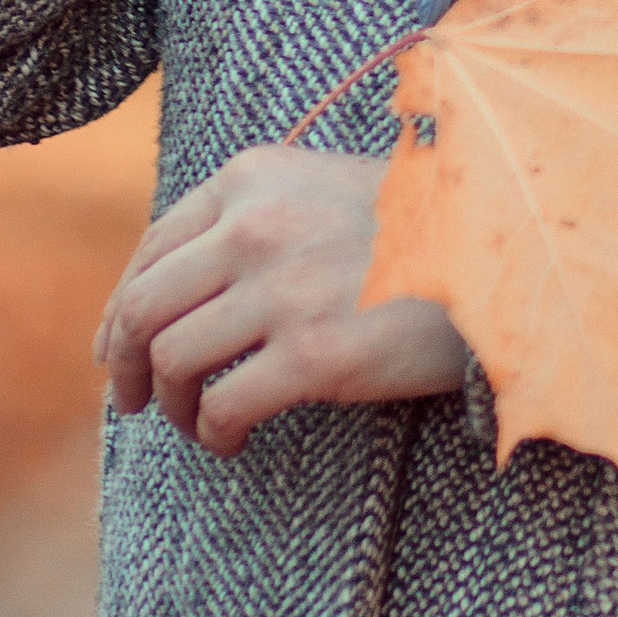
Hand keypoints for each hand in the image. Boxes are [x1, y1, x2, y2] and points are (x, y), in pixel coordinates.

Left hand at [93, 145, 470, 454]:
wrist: (502, 255)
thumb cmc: (416, 231)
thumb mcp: (323, 191)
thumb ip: (252, 220)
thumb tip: (171, 290)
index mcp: (252, 176)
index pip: (152, 246)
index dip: (120, 308)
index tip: (115, 349)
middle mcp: (255, 226)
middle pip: (142, 306)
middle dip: (123, 364)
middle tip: (131, 400)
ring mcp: (282, 290)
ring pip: (171, 359)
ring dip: (170, 403)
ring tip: (195, 422)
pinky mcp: (314, 354)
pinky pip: (222, 405)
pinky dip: (213, 432)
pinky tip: (233, 439)